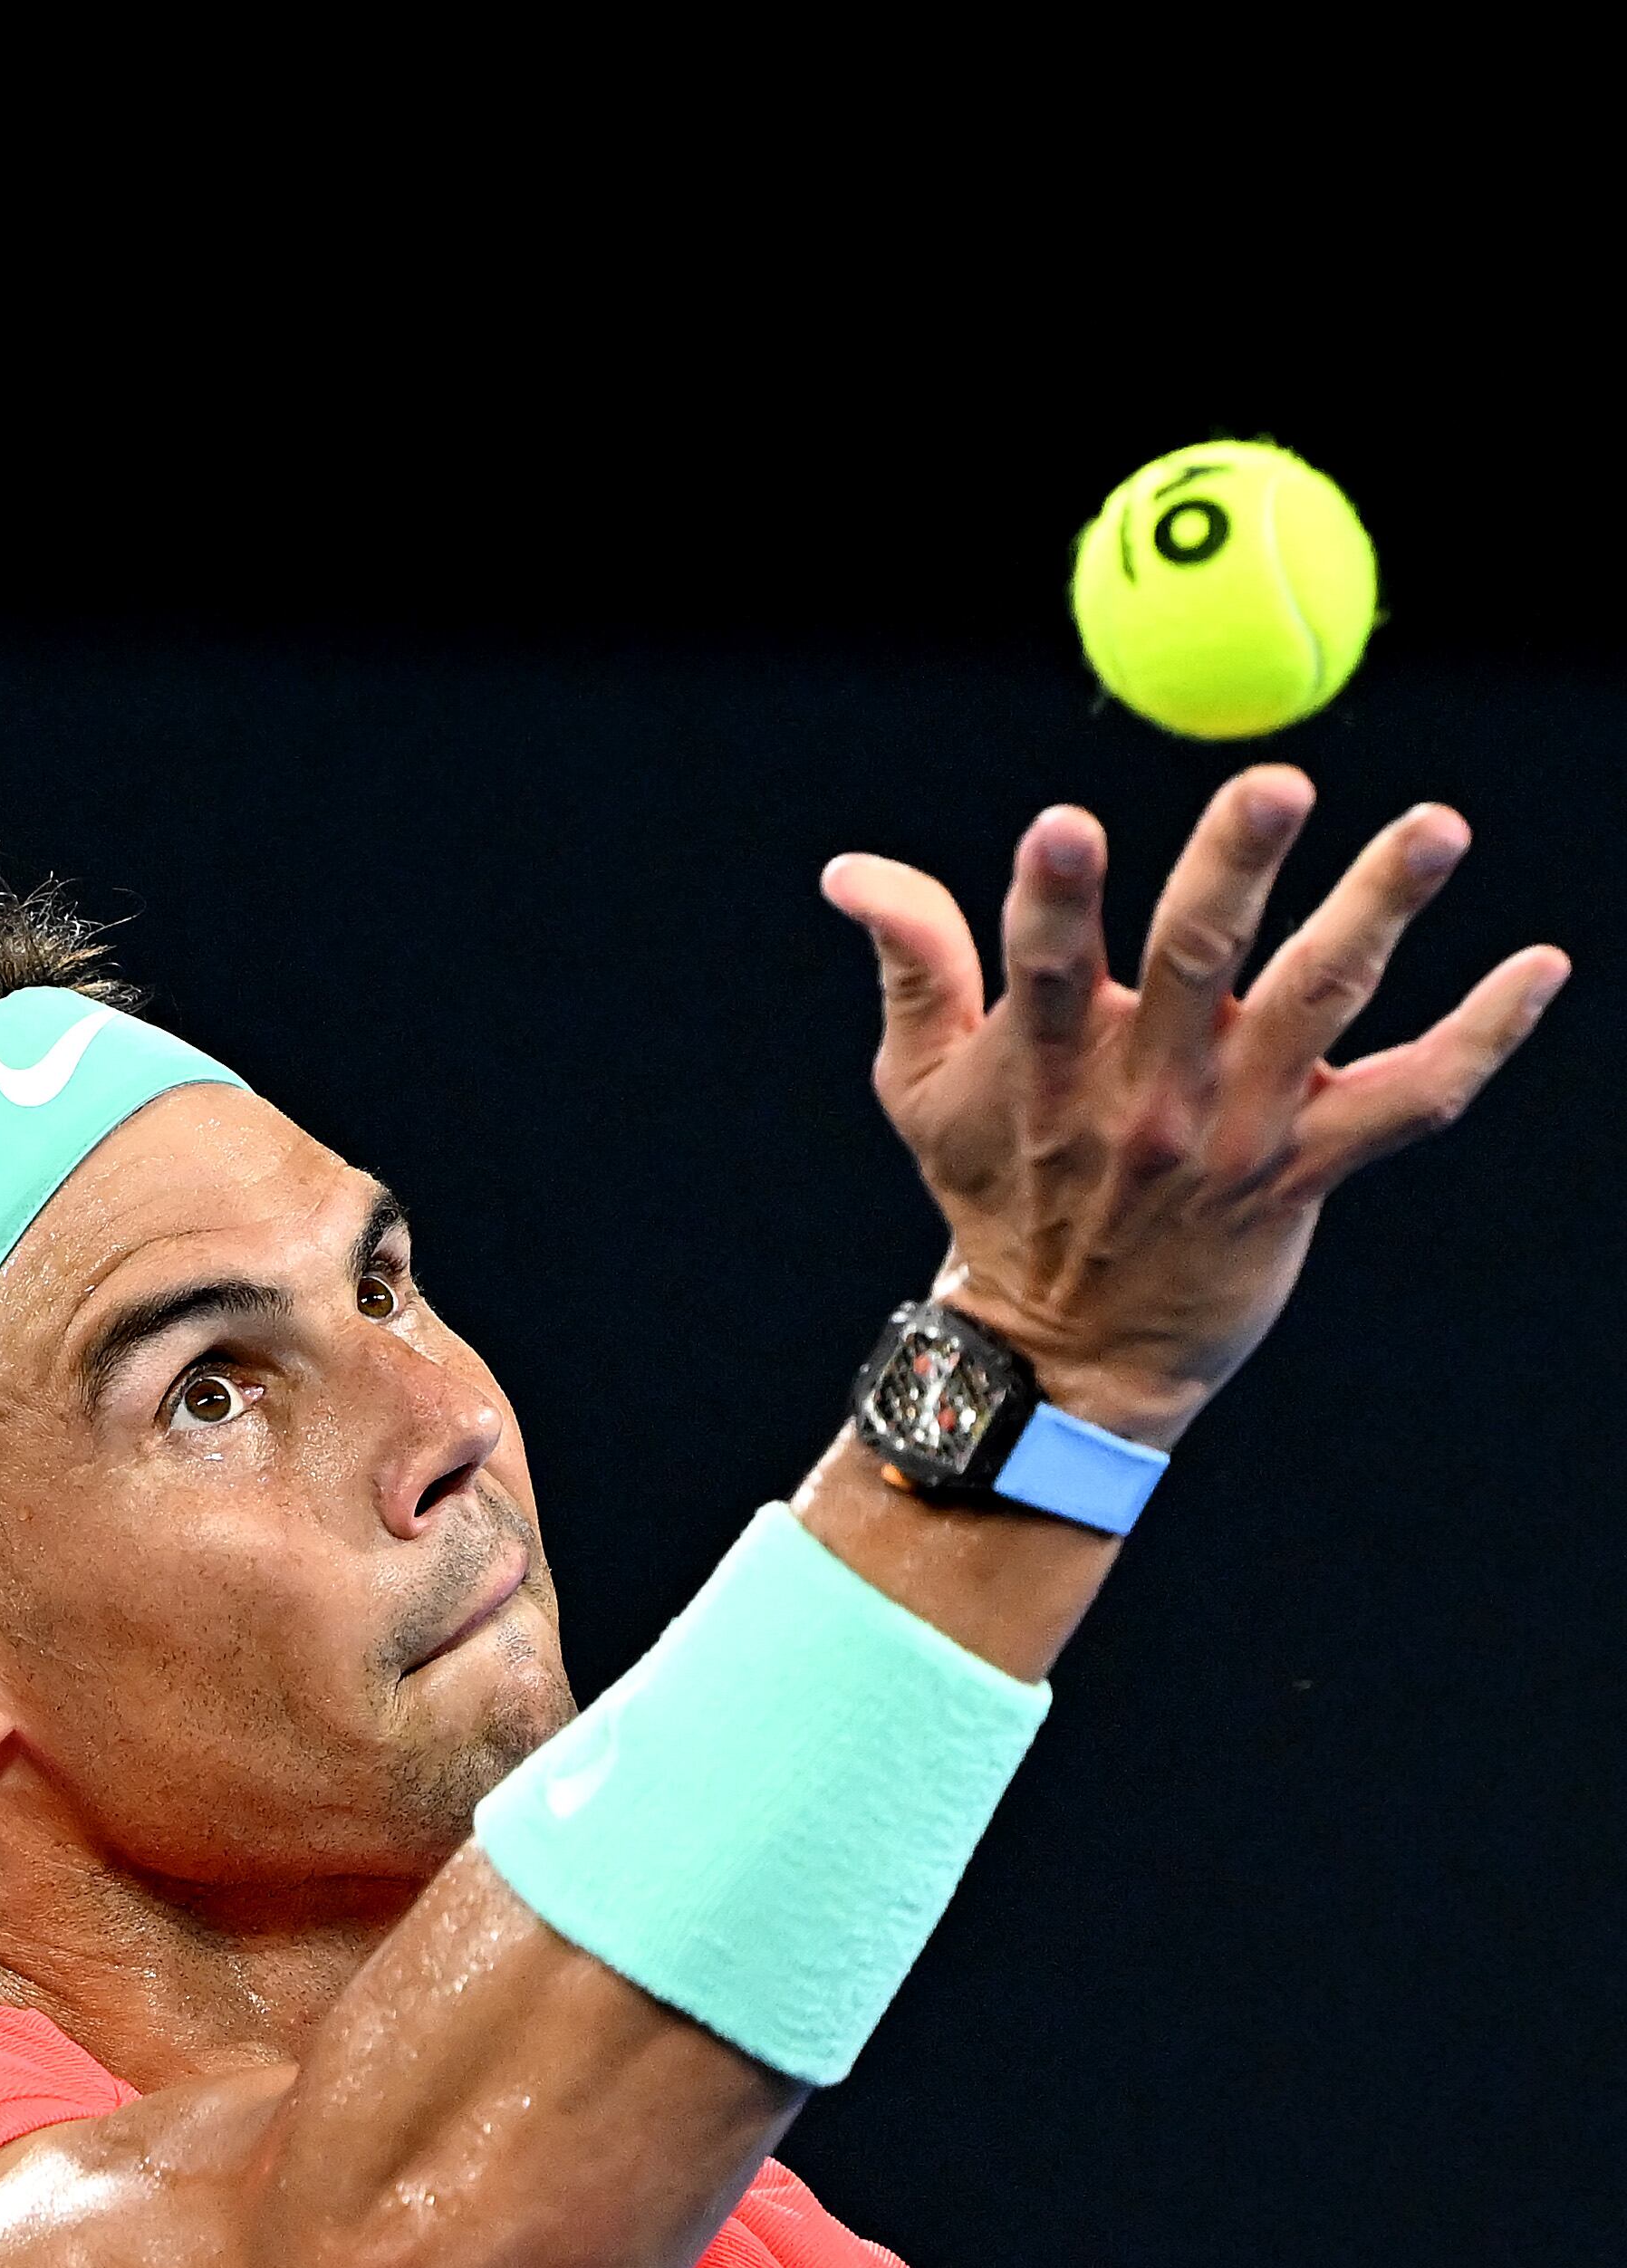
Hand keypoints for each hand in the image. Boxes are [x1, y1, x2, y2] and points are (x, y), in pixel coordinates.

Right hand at [821, 767, 1567, 1446]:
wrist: (1070, 1358)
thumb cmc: (995, 1195)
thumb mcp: (922, 1090)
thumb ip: (911, 965)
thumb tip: (849, 870)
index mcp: (1046, 1066)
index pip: (1044, 969)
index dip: (1053, 900)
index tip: (1064, 828)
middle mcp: (1149, 1093)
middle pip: (1197, 964)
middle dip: (1232, 869)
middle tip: (1275, 785)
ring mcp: (1238, 1132)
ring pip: (1319, 1004)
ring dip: (1379, 909)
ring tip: (1435, 829)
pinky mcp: (1313, 1170)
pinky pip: (1417, 1099)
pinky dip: (1487, 1036)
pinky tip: (1543, 967)